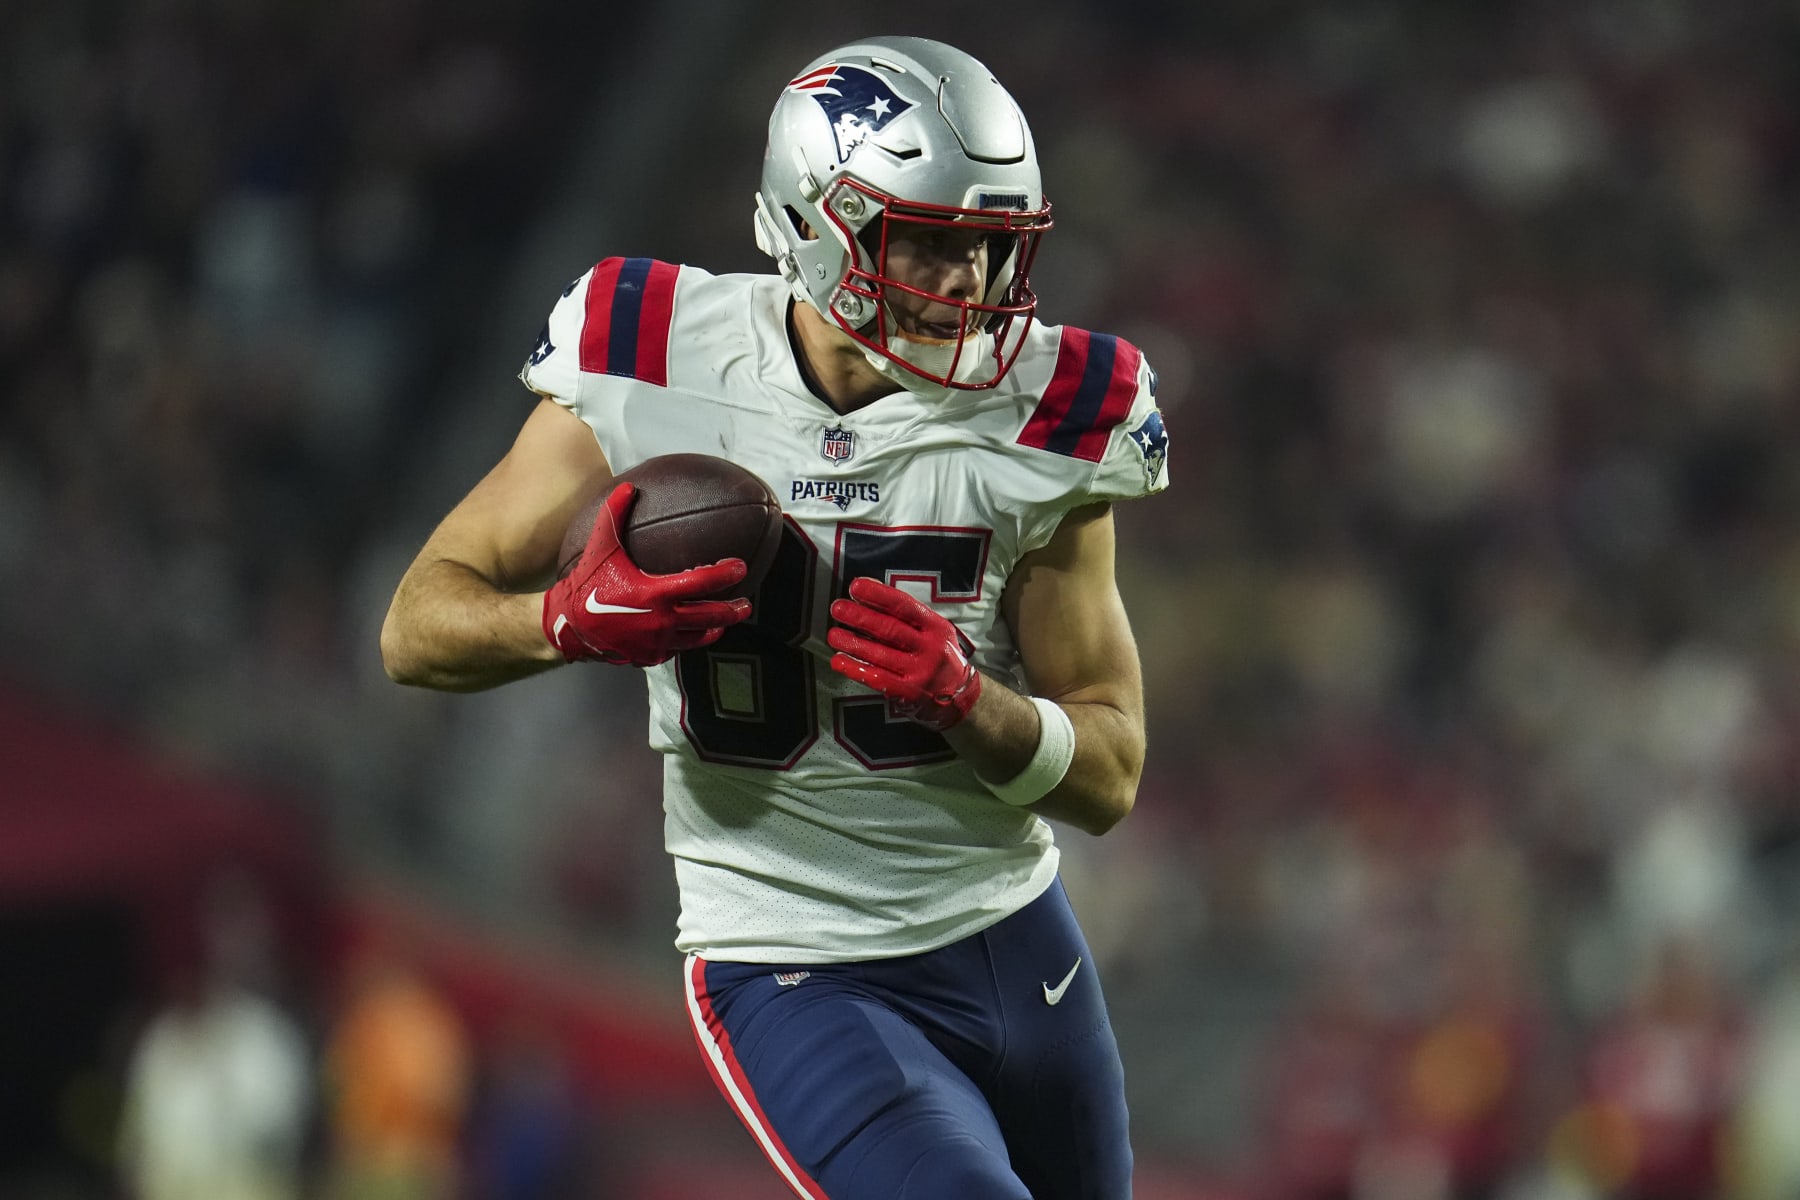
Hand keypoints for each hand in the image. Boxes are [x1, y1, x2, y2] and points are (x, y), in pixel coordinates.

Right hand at [543, 482, 751, 665]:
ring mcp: (658, 643)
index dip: (725, 574)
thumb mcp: (601, 547)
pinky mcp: (651, 657)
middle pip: (710, 617)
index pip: (701, 582)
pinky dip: (687, 640)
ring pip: (698, 638)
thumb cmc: (587, 583)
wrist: (568, 626)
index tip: (741, 567)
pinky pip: (677, 649)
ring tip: (726, 622)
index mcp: (655, 593)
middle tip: (746, 604)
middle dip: (733, 611)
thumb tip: (628, 486)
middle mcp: (662, 621)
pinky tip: (694, 633)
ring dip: (715, 629)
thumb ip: (614, 515)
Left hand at [827, 577, 981, 730]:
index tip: (856, 587)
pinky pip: (877, 678)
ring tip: (833, 634)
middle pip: (890, 629)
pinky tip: (839, 661)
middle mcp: (929, 648)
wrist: (961, 697)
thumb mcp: (935, 632)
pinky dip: (855, 669)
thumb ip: (908, 615)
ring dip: (853, 643)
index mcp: (936, 627)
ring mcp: (919, 672)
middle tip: (838, 608)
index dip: (879, 595)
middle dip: (860, 617)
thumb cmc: (941, 657)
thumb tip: (871, 592)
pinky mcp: (908, 692)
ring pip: (880, 654)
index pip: (904, 606)